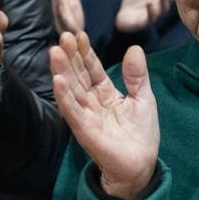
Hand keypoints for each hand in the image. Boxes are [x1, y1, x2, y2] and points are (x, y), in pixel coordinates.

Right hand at [49, 34, 158, 199]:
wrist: (142, 165)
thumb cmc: (141, 133)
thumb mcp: (143, 98)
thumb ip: (137, 75)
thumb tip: (134, 49)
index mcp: (105, 93)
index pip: (91, 69)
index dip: (85, 52)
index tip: (79, 35)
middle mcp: (91, 102)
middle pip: (78, 75)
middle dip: (70, 56)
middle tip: (64, 36)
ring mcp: (86, 116)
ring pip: (71, 90)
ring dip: (62, 71)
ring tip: (54, 52)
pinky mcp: (85, 131)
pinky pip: (72, 111)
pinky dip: (64, 96)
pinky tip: (57, 80)